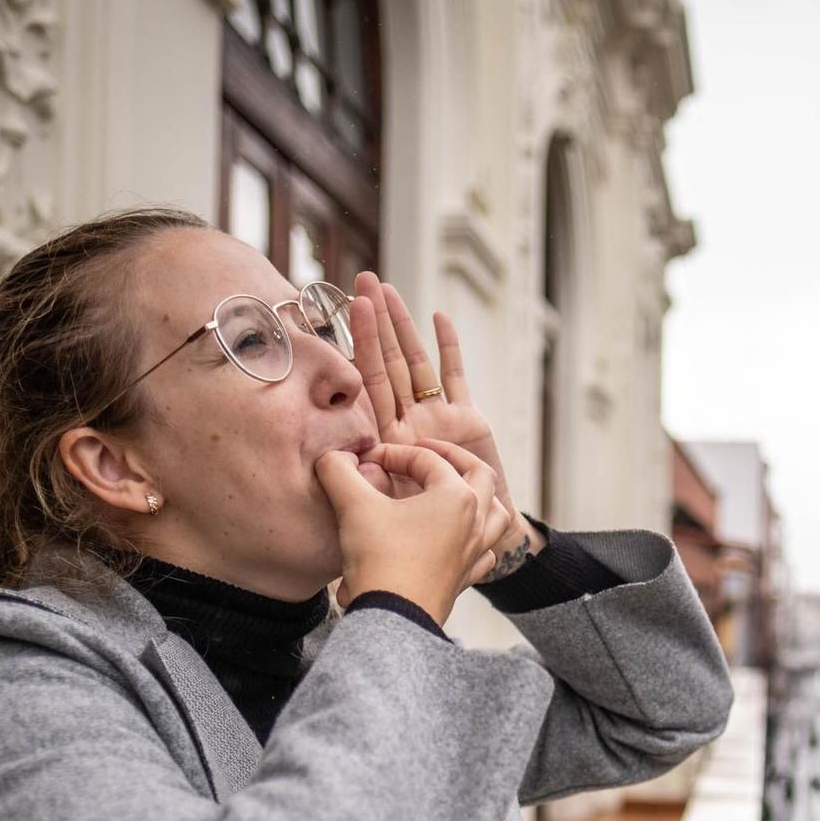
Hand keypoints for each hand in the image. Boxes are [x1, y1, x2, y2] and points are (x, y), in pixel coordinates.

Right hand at [314, 440, 511, 624]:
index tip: (370, 459)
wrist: (393, 616)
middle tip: (428, 453)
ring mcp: (475, 552)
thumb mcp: (353, 506)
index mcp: (457, 496)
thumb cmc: (380, 557)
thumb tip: (333, 457)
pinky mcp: (466, 578)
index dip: (395, 453)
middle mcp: (475, 521)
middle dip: (454, 458)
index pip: (427, 460)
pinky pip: (486, 553)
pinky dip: (479, 540)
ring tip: (460, 491)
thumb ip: (339, 472)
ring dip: (482, 497)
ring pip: (497, 515)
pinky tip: (462, 540)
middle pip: (480, 475)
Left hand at [348, 273, 543, 580]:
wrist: (471, 539)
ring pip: (416, 362)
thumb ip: (371, 480)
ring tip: (389, 290)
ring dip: (404, 326)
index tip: (348, 311)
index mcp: (384, 437)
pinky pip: (453, 377)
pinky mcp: (465, 419)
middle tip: (364, 281)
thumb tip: (350, 459)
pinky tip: (438, 317)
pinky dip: (447, 348)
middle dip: (377, 322)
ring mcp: (435, 417)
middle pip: (389, 361)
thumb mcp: (390, 505)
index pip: (368, 380)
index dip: (360, 344)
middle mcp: (406, 420)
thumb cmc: (425, 532)